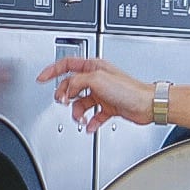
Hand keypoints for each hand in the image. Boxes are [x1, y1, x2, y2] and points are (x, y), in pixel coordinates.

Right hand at [37, 55, 153, 135]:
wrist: (147, 104)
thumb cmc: (129, 89)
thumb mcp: (96, 80)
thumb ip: (76, 82)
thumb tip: (66, 90)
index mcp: (93, 67)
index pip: (67, 64)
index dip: (52, 70)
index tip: (42, 78)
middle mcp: (97, 79)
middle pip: (71, 86)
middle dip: (65, 96)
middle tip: (63, 103)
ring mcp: (102, 93)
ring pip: (80, 103)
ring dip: (77, 112)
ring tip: (81, 117)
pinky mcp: (108, 107)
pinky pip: (93, 115)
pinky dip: (90, 121)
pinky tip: (90, 124)